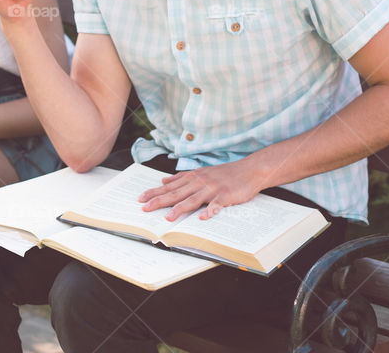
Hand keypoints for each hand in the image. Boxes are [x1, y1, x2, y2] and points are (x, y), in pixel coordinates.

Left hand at [137, 160, 263, 220]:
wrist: (248, 170)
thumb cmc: (224, 173)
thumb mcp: (200, 172)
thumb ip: (181, 177)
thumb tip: (164, 180)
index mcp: (192, 177)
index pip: (169, 186)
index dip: (154, 192)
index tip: (140, 198)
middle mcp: (199, 182)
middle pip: (176, 193)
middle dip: (159, 201)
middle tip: (145, 208)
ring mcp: (212, 189)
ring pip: (193, 200)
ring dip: (180, 209)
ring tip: (168, 218)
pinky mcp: (225, 196)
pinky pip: (216, 205)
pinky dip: (210, 211)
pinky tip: (203, 218)